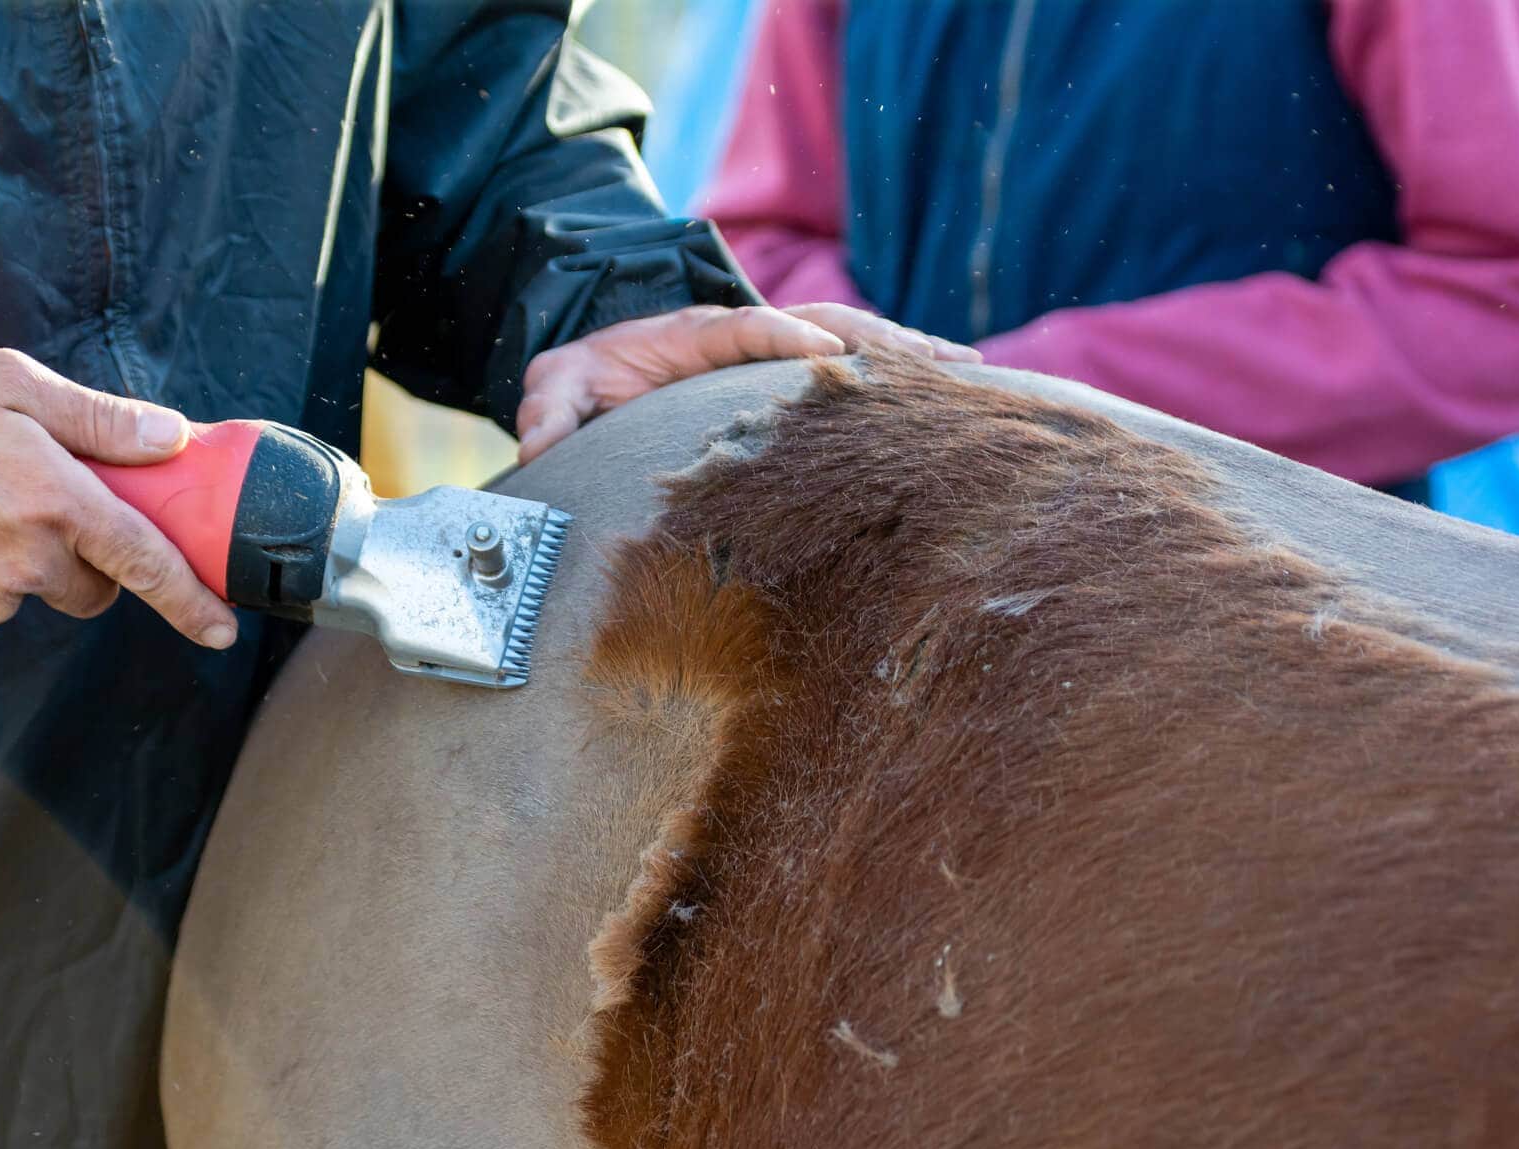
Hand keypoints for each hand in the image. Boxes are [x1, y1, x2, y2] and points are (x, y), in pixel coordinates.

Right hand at [0, 349, 238, 648]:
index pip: (146, 562)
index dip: (190, 599)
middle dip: (91, 556)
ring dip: (32, 560)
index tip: (224, 629)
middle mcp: (27, 559)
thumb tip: (171, 439)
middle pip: (96, 584)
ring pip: (41, 591)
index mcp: (56, 501)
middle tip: (46, 502)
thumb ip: (100, 419)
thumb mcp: (10, 384)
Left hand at [514, 302, 978, 463]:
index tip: (827, 356)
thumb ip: (551, 412)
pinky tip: (958, 394)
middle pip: (830, 326)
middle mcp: (752, 333)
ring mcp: (780, 347)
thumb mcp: (555, 386)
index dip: (788, 338)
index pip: (752, 329)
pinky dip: (906, 376)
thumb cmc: (586, 375)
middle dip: (884, 343)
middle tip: (943, 365)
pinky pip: (858, 367)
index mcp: (701, 334)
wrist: (604, 355)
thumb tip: (545, 451)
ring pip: (857, 343)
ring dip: (913, 358)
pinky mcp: (796, 371)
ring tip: (974, 377)